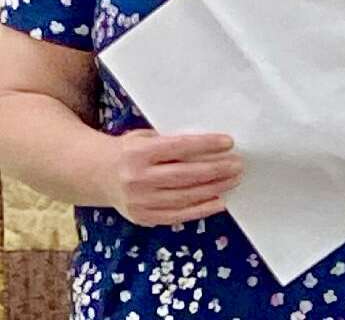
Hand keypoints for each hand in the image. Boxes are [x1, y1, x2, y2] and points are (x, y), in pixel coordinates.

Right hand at [104, 129, 243, 226]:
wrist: (96, 174)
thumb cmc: (128, 150)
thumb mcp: (144, 137)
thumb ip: (170, 141)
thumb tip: (208, 145)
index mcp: (139, 153)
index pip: (180, 147)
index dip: (206, 145)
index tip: (228, 142)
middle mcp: (138, 179)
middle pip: (186, 175)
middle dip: (216, 170)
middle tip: (237, 164)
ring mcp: (140, 201)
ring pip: (184, 197)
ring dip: (214, 189)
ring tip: (233, 180)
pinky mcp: (143, 218)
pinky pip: (177, 215)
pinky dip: (200, 210)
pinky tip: (218, 202)